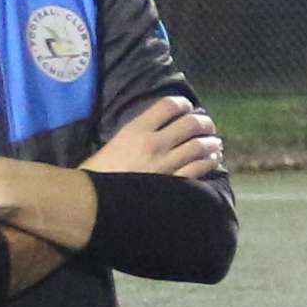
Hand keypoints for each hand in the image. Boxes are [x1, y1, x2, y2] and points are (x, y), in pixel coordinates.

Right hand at [86, 96, 224, 182]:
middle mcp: (154, 144)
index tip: (189, 108)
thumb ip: (134, 137)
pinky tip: (213, 161)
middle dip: (204, 123)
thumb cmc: (95, 175)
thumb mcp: (112, 146)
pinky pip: (199, 169)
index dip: (183, 104)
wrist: (91, 203)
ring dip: (211, 143)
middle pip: (190, 124)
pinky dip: (210, 162)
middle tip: (208, 127)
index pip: (168, 106)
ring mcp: (165, 165)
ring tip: (215, 144)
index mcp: (136, 130)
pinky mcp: (172, 185)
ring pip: (199, 146)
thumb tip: (153, 133)